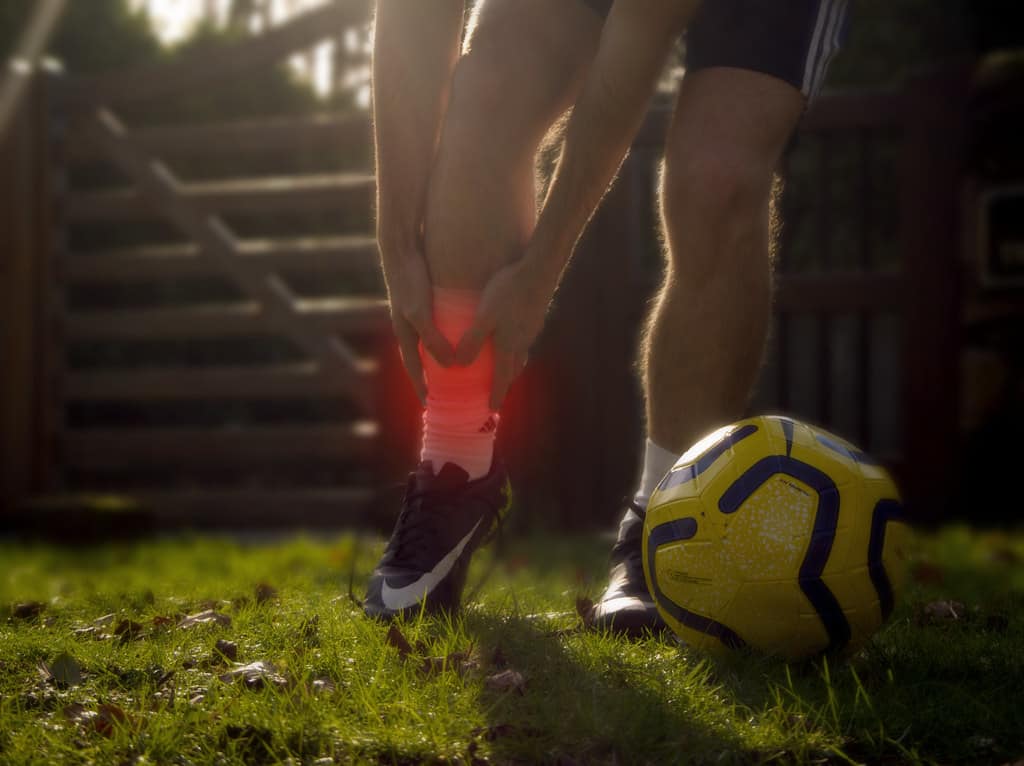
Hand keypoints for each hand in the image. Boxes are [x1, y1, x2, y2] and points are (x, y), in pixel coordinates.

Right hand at [381, 248, 452, 404]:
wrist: (402, 250)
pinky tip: (461, 335)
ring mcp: (417, 313)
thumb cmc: (409, 282)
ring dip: (441, 355)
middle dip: (432, 375)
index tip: (428, 404)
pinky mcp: (426, 300)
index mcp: (405, 332)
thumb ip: (433, 338)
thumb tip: (449, 365)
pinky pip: (438, 324)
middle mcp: (410, 325)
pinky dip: (447, 335)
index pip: (413, 367)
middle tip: (446, 391)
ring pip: (430, 341)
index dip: (420, 385)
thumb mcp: (420, 313)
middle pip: (422, 356)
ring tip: (457, 367)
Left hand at [454, 260, 551, 408]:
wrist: (539, 270)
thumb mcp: (484, 316)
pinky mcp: (535, 317)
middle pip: (514, 369)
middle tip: (498, 392)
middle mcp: (522, 342)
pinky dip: (517, 347)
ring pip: (521, 354)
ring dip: (513, 365)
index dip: (496, 393)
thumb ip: (472, 340)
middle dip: (505, 382)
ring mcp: (531, 329)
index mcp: (508, 345)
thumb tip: (461, 365)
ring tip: (505, 369)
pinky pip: (524, 340)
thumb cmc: (507, 292)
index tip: (491, 409)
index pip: (502, 377)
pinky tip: (512, 337)